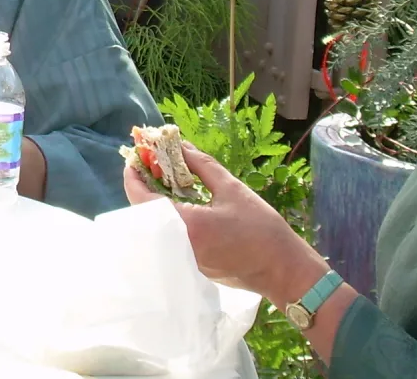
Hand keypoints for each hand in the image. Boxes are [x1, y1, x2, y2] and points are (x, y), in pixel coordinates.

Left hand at [124, 143, 325, 302]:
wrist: (282, 270)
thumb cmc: (261, 228)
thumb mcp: (231, 189)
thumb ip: (201, 166)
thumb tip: (180, 146)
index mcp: (185, 225)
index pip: (142, 199)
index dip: (133, 176)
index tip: (134, 158)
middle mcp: (176, 245)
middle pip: (143, 213)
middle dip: (142, 186)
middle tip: (148, 164)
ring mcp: (182, 259)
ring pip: (154, 226)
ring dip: (152, 201)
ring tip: (161, 177)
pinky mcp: (190, 265)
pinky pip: (167, 236)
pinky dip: (165, 216)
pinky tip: (176, 200)